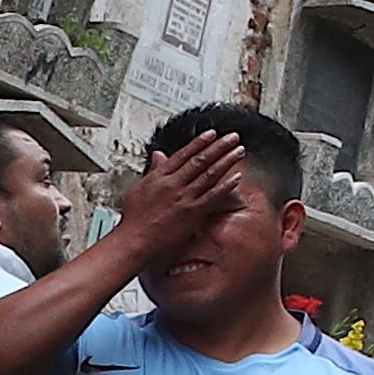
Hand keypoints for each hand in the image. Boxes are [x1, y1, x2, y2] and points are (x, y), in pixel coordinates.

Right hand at [113, 130, 245, 266]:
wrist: (134, 241)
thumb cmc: (135, 219)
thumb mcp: (139, 188)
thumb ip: (153, 171)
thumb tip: (158, 155)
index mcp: (159, 177)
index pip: (183, 154)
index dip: (200, 142)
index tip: (212, 134)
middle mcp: (173, 184)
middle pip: (200, 160)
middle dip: (219, 146)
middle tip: (233, 137)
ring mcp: (184, 197)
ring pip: (209, 174)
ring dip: (226, 160)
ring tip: (239, 151)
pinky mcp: (192, 212)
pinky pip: (213, 195)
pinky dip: (226, 185)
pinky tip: (237, 177)